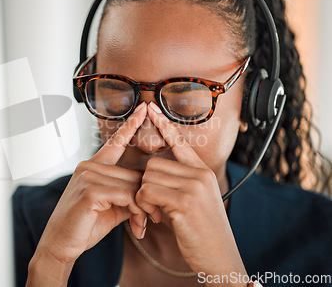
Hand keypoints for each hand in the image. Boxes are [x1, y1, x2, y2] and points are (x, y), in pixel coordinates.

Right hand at [31, 102, 147, 271]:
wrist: (61, 245)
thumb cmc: (83, 226)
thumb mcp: (110, 208)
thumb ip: (127, 196)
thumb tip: (146, 195)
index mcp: (92, 167)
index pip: (115, 142)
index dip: (130, 126)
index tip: (143, 109)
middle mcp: (89, 166)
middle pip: (133, 175)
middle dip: (147, 199)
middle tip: (154, 219)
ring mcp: (88, 176)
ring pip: (132, 186)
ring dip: (143, 209)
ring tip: (142, 227)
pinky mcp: (90, 190)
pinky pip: (126, 196)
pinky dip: (136, 212)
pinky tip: (135, 227)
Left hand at [135, 102, 246, 280]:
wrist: (221, 258)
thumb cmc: (204, 232)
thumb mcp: (197, 202)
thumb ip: (180, 183)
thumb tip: (154, 173)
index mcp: (203, 172)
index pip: (179, 142)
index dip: (164, 124)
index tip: (151, 108)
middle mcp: (200, 174)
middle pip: (154, 164)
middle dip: (147, 184)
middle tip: (154, 205)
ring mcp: (193, 187)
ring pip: (148, 176)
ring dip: (145, 196)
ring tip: (157, 212)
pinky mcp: (184, 201)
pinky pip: (148, 191)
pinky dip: (145, 205)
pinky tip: (157, 218)